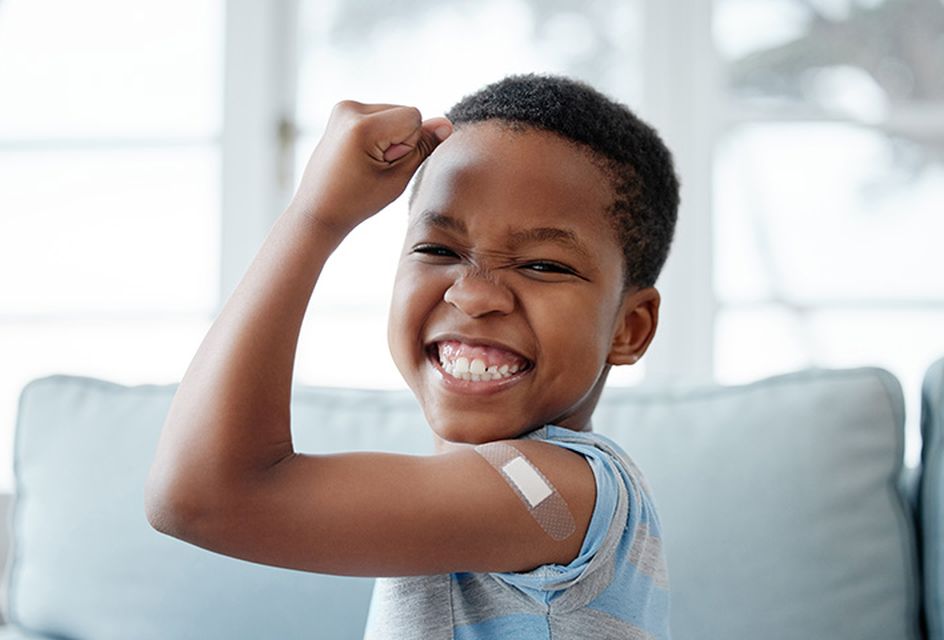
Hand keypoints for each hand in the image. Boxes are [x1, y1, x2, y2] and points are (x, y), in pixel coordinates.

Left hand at [288, 100, 451, 235]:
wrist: (318, 210)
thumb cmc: (356, 202)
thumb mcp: (397, 179)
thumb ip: (423, 147)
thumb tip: (446, 124)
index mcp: (362, 126)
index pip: (414, 117)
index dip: (410, 144)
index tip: (385, 165)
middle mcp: (349, 109)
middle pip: (404, 112)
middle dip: (400, 139)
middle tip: (374, 167)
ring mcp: (343, 108)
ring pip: (394, 114)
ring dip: (390, 137)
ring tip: (366, 163)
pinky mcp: (342, 111)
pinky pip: (380, 116)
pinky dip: (379, 134)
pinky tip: (361, 155)